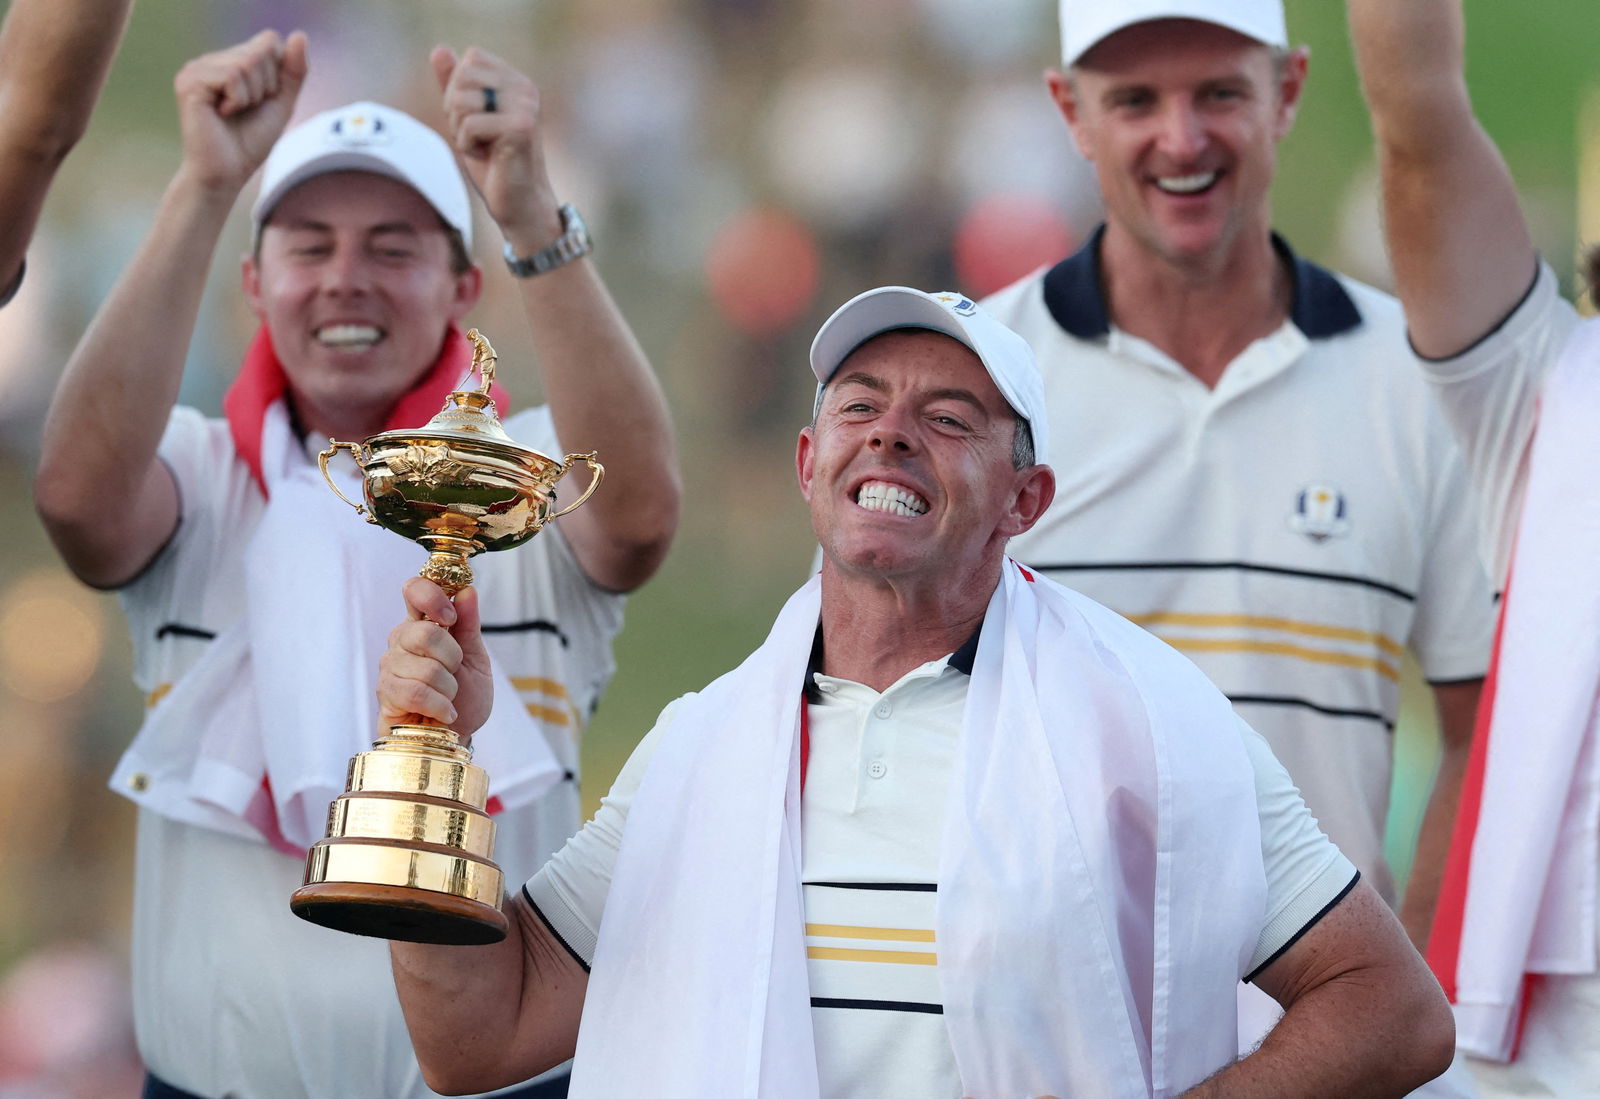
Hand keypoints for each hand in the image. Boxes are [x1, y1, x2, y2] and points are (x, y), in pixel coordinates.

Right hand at [173, 29, 307, 193]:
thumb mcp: (281, 102)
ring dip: (252, 96)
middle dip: (265, 87)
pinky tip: (223, 114)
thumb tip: (299, 35)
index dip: (277, 75)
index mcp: (230, 61)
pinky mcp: (190, 81)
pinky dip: (239, 99)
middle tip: (246, 110)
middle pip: (260, 51)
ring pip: (246, 63)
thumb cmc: (251, 142)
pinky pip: (232, 75)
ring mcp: (197, 68)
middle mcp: (211, 60)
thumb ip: (293, 71)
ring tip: (234, 112)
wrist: (227, 173)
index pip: (269, 42)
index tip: (261, 101)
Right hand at [378, 576, 494, 740]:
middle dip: (452, 658)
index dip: (433, 597)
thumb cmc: (465, 697)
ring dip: (448, 688)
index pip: (415, 590)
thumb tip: (467, 591)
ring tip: (448, 697)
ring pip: (425, 668)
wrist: (456, 736)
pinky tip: (444, 712)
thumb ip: (469, 626)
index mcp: (424, 624)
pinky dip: (439, 705)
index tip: (451, 618)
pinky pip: (415, 693)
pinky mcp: (386, 694)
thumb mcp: (476, 659)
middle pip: (424, 633)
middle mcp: (402, 641)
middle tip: (455, 672)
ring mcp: (390, 667)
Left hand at [430, 44, 562, 253]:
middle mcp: (526, 88)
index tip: (476, 119)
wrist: (520, 205)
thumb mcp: (467, 119)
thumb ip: (454, 84)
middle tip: (477, 136)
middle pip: (463, 77)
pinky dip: (468, 146)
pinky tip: (488, 158)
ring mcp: (525, 107)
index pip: (471, 59)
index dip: (459, 89)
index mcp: (518, 81)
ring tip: (484, 147)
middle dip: (457, 110)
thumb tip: (438, 49)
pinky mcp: (520, 128)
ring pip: (463, 100)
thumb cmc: (494, 164)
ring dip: (461, 130)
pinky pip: (469, 125)